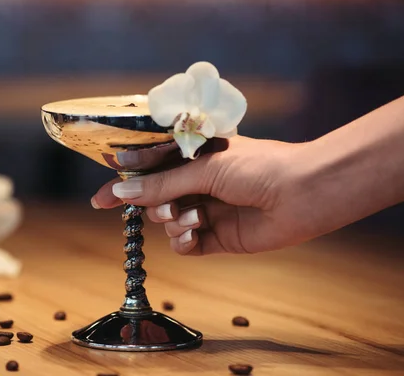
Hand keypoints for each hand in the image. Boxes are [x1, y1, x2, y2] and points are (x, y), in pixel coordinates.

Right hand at [91, 136, 310, 254]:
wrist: (303, 194)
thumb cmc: (258, 167)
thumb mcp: (204, 168)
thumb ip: (162, 184)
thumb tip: (122, 191)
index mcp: (192, 158)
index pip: (148, 170)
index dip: (123, 183)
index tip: (100, 198)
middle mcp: (196, 183)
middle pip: (153, 199)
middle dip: (152, 205)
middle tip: (163, 205)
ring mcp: (205, 210)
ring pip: (166, 222)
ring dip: (173, 221)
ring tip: (195, 216)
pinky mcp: (216, 236)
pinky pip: (184, 244)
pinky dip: (184, 240)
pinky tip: (196, 232)